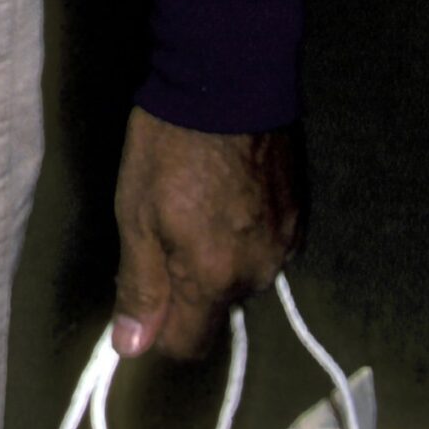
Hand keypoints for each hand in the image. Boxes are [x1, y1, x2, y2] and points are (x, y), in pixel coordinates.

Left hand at [110, 107, 303, 360]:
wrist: (229, 81)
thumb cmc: (170, 144)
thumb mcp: (136, 211)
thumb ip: (139, 283)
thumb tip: (130, 347)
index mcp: (215, 277)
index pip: (190, 344)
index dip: (158, 331)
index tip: (140, 299)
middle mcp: (258, 274)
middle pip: (215, 308)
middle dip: (186, 285)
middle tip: (161, 229)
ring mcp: (284, 245)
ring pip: (241, 276)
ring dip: (216, 257)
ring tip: (194, 201)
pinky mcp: (298, 216)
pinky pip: (263, 246)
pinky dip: (241, 232)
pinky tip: (224, 191)